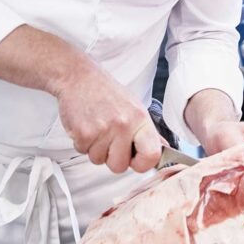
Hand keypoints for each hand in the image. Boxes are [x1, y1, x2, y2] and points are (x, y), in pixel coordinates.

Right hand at [53, 57, 161, 173]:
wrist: (79, 77)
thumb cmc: (107, 92)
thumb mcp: (134, 107)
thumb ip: (148, 132)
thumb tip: (164, 149)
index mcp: (140, 119)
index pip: (151, 156)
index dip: (142, 164)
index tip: (135, 159)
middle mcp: (124, 125)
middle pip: (120, 166)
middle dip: (112, 157)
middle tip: (109, 139)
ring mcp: (103, 129)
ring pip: (99, 161)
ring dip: (96, 149)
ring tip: (97, 128)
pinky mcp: (83, 133)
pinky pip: (83, 153)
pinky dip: (83, 143)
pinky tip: (86, 126)